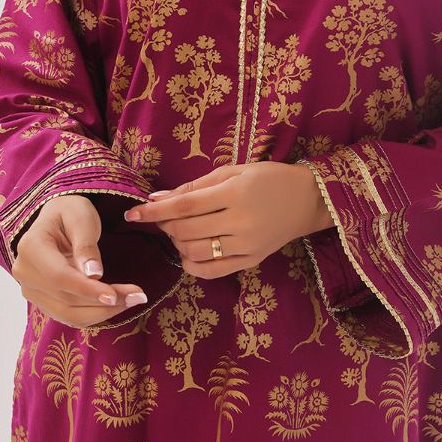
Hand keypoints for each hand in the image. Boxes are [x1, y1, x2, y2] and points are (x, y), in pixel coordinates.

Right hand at [12, 194, 148, 327]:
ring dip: (102, 312)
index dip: (87, 289)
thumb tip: (94, 275)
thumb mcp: (81, 218)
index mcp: (31, 247)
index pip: (60, 277)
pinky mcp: (43, 300)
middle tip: (138, 296)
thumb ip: (86, 245)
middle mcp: (25, 273)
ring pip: (68, 314)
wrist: (59, 218)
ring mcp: (31, 289)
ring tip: (133, 299)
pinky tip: (117, 304)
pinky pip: (69, 315)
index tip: (115, 296)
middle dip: (103, 302)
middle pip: (66, 299)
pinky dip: (95, 314)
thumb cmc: (71, 212)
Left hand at [123, 162, 324, 279]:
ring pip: (196, 252)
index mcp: (235, 193)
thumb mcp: (234, 171)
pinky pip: (213, 271)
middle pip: (187, 231)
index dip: (155, 211)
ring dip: (177, 244)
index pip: (185, 205)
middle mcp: (240, 221)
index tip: (133, 212)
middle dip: (166, 225)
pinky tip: (187, 253)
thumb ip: (196, 185)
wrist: (307, 200)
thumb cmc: (268, 178)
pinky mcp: (251, 261)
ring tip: (178, 232)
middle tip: (163, 217)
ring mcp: (246, 245)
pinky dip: (192, 265)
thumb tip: (158, 198)